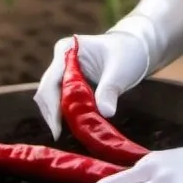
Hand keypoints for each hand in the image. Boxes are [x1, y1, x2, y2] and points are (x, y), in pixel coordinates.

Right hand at [34, 0, 182, 138]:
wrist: (135, 47)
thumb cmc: (128, 53)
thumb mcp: (120, 72)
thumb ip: (109, 91)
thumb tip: (106, 113)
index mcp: (68, 49)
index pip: (51, 83)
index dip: (52, 107)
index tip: (58, 131)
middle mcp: (60, 58)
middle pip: (46, 92)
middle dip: (53, 114)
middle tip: (62, 135)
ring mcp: (62, 69)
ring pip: (51, 98)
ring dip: (58, 115)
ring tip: (70, 132)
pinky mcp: (68, 80)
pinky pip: (60, 99)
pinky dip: (65, 112)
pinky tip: (74, 125)